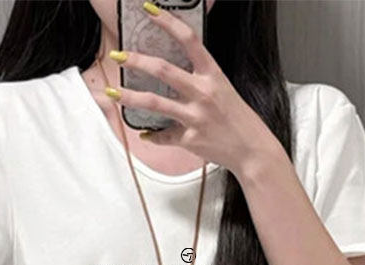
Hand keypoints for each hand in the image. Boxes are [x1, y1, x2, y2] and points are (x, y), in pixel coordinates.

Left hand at [110, 5, 276, 174]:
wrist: (252, 150)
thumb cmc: (238, 119)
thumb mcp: (223, 89)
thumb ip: (199, 78)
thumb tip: (172, 73)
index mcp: (212, 74)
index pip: (188, 39)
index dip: (167, 21)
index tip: (148, 10)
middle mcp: (203, 92)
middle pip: (163, 70)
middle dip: (136, 60)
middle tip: (118, 56)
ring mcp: (195, 116)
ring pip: (154, 103)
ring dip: (129, 97)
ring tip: (112, 93)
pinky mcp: (190, 139)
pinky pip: (164, 136)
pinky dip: (152, 135)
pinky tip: (144, 133)